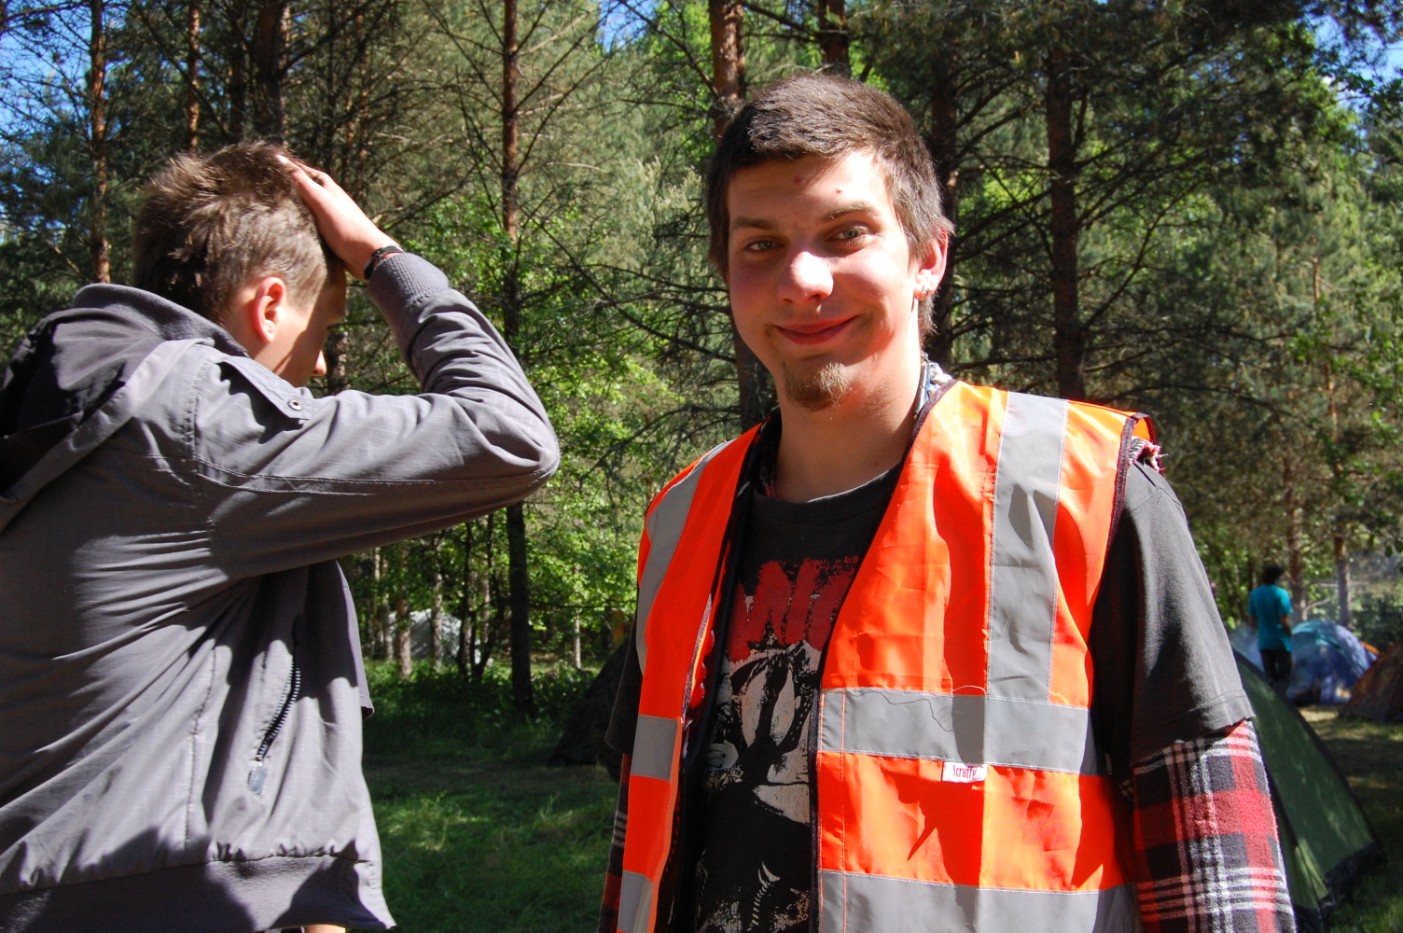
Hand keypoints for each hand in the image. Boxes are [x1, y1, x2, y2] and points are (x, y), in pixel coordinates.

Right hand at [280, 156, 395, 279]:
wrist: (366, 255)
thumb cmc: (344, 226)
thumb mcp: (320, 200)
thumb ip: (302, 182)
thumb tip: (280, 160)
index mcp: (328, 188)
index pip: (304, 171)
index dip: (289, 167)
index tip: (270, 164)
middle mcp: (330, 200)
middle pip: (306, 189)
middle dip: (289, 187)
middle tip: (268, 187)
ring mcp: (331, 217)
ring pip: (308, 207)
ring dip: (294, 207)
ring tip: (274, 207)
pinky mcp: (331, 233)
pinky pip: (311, 224)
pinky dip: (300, 223)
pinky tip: (290, 228)